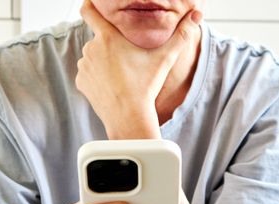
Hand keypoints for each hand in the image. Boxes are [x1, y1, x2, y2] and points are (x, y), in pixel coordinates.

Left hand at [76, 0, 201, 137]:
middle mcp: (91, 49)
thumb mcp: (165, 58)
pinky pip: (88, 73)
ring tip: (120, 73)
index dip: (90, 4)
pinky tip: (111, 84)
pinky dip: (97, 76)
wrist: (129, 117)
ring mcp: (84, 66)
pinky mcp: (81, 82)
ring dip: (102, 60)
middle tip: (125, 57)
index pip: (89, 11)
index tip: (93, 2)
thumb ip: (181, 34)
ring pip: (92, 56)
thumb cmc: (146, 86)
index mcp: (108, 37)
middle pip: (98, 38)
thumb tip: (197, 15)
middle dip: (109, 43)